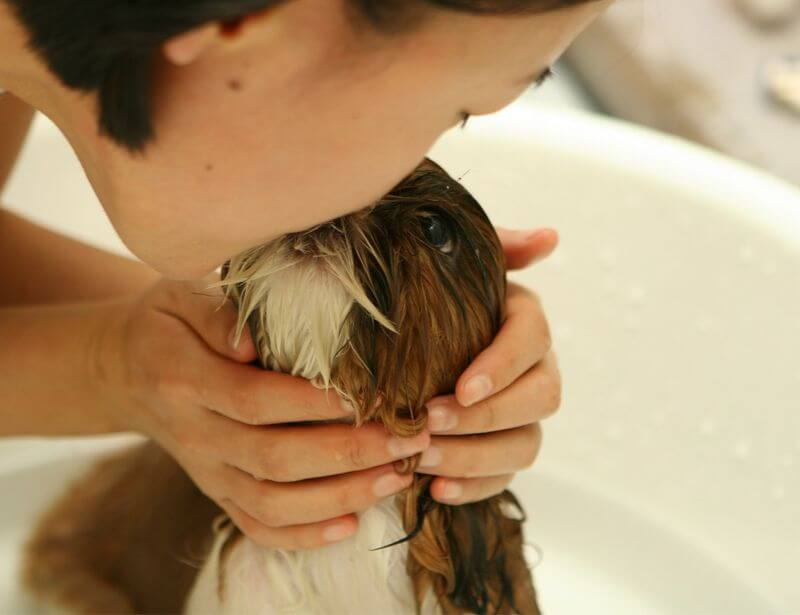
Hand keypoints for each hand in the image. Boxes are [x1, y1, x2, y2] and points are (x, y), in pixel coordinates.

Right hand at [96, 277, 429, 549]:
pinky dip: (303, 535)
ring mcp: (206, 472)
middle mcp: (195, 435)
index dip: (315, 403)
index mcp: (184, 380)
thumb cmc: (169, 323)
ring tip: (397, 476)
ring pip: (272, 503)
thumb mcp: (180, 294)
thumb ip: (215, 312)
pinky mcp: (216, 493)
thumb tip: (251, 341)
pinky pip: (256, 526)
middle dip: (348, 453)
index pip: (257, 400)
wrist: (127, 370)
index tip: (372, 394)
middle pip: (274, 458)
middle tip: (408, 438)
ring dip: (340, 496)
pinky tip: (351, 525)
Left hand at [417, 228, 561, 503]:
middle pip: (540, 399)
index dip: (503, 367)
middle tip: (430, 421)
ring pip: (526, 444)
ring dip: (476, 457)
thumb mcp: (457, 265)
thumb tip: (550, 237)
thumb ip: (498, 247)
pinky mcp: (503, 449)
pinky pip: (504, 477)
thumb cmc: (431, 295)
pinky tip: (436, 490)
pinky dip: (474, 488)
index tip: (462, 387)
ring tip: (423, 460)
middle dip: (487, 416)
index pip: (532, 341)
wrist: (407, 334)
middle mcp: (534, 369)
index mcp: (523, 320)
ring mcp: (522, 414)